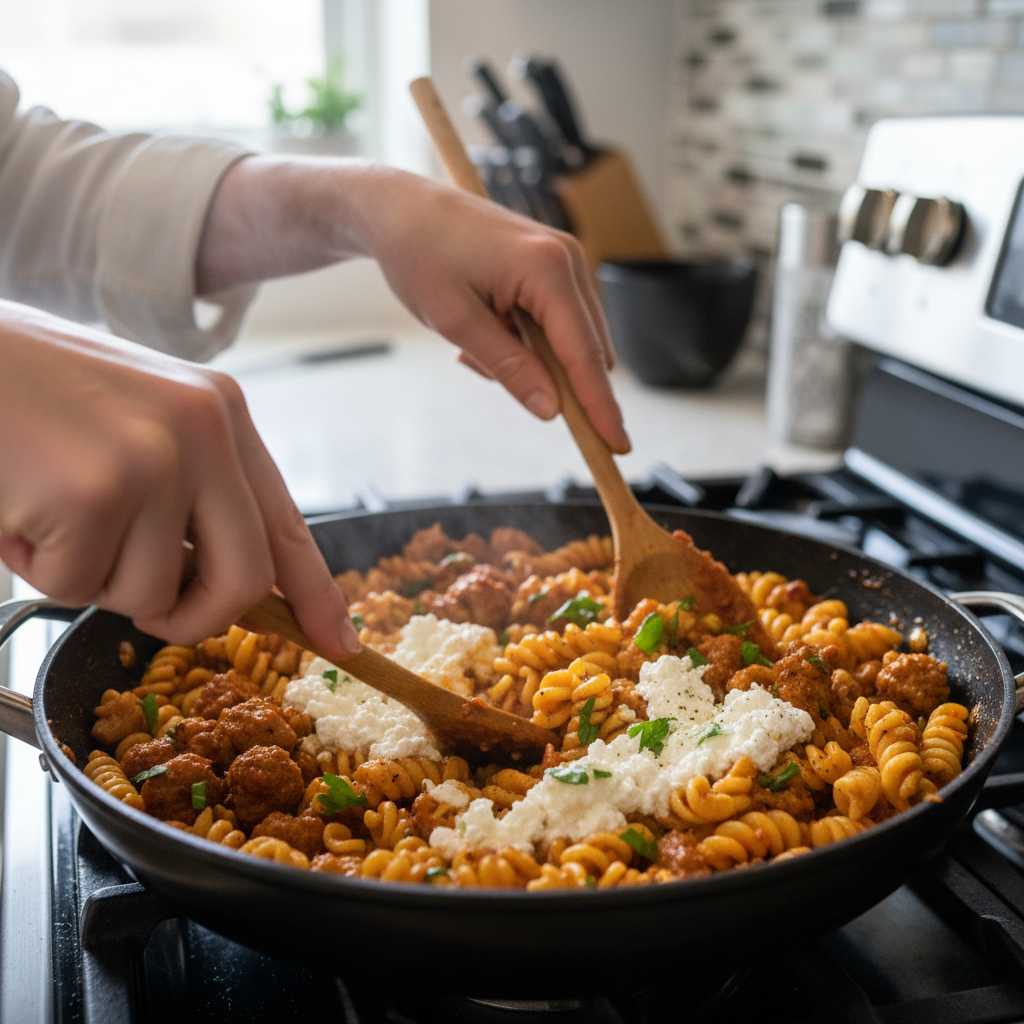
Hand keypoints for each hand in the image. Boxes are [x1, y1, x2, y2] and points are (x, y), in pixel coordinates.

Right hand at [0, 302, 359, 660]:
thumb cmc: (29, 389)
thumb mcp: (139, 420)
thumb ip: (192, 490)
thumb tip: (224, 579)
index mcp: (222, 413)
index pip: (287, 523)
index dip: (316, 593)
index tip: (340, 641)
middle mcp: (204, 432)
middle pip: (245, 579)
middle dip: (195, 617)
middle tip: (150, 610)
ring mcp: (154, 461)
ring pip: (147, 595)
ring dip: (90, 577)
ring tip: (49, 512)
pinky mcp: (94, 493)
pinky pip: (76, 586)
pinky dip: (38, 567)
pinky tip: (17, 507)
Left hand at [197, 159, 629, 452]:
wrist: (399, 207)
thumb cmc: (420, 254)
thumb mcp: (458, 322)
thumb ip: (509, 368)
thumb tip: (552, 410)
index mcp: (548, 269)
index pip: (584, 355)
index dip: (600, 407)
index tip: (618, 447)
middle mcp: (567, 259)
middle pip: (586, 350)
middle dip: (548, 378)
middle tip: (479, 362)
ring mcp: (563, 260)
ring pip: (569, 340)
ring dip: (530, 358)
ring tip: (471, 339)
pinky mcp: (550, 265)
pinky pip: (554, 323)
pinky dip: (524, 340)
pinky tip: (484, 325)